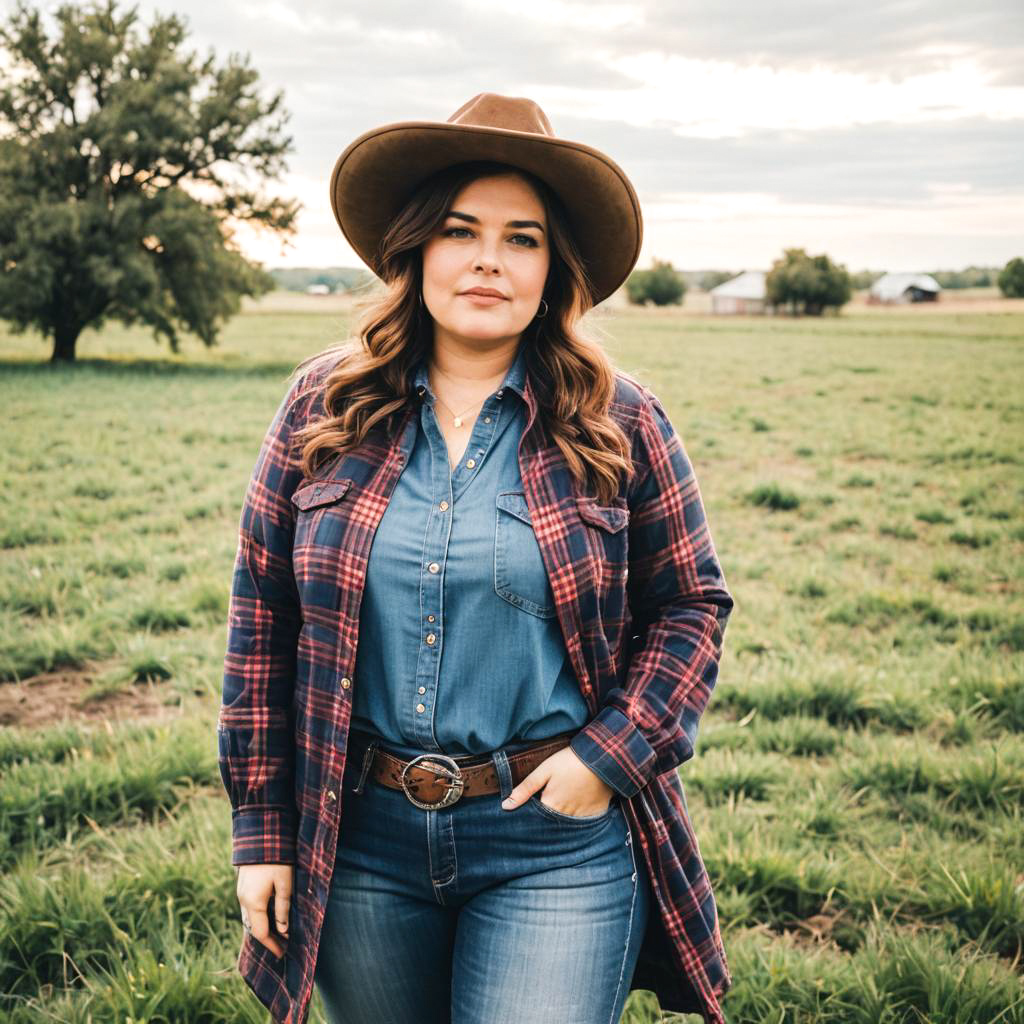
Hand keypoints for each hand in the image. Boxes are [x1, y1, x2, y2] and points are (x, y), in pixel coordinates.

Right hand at [237, 863, 292, 957]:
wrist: (261, 836)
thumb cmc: (277, 859)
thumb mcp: (285, 884)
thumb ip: (283, 908)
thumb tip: (282, 931)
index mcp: (253, 902)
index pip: (260, 933)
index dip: (272, 945)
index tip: (283, 954)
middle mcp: (243, 900)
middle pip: (253, 927)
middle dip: (267, 939)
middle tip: (282, 948)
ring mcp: (241, 892)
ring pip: (250, 918)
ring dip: (262, 928)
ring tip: (277, 936)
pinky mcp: (243, 886)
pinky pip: (249, 909)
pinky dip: (258, 918)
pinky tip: (268, 918)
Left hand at [501, 745, 615, 816]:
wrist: (601, 757)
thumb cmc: (569, 761)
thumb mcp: (544, 770)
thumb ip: (524, 789)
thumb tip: (506, 806)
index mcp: (550, 806)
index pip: (537, 817)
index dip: (534, 812)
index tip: (535, 803)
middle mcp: (565, 816)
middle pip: (552, 821)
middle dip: (549, 815)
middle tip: (554, 797)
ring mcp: (582, 817)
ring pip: (568, 822)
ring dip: (565, 815)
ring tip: (567, 799)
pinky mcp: (595, 814)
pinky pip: (585, 821)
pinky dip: (581, 815)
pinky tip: (580, 802)